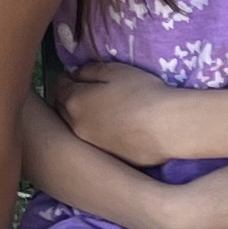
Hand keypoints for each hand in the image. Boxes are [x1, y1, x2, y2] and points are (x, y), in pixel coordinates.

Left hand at [56, 59, 192, 164]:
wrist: (167, 127)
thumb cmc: (141, 93)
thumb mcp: (115, 70)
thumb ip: (90, 70)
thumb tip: (76, 74)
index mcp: (74, 102)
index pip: (59, 87)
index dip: (66, 79)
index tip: (73, 75)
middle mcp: (76, 127)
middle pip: (63, 110)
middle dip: (69, 99)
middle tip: (82, 92)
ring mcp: (92, 145)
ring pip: (77, 128)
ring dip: (81, 118)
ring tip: (98, 110)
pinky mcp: (109, 158)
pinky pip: (96, 142)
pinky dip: (98, 133)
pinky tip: (114, 128)